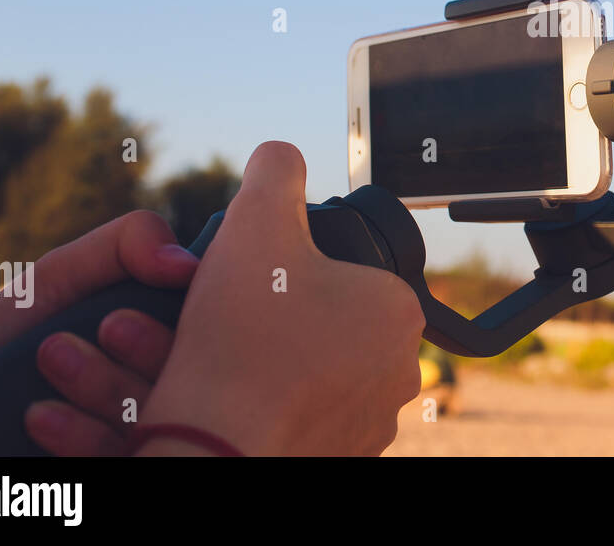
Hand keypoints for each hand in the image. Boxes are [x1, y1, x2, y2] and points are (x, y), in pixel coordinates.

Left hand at [0, 209, 198, 455]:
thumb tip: (189, 264)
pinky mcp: (114, 468)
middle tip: (110, 326)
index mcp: (179, 339)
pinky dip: (82, 438)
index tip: (170, 290)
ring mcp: (147, 437)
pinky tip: (40, 415)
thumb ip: (127, 244)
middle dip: (153, 350)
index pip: (222, 330)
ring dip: (107, 387)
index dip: (208, 313)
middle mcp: (175, 391)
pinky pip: (119, 462)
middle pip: (200, 381)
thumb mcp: (64, 274)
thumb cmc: (13, 335)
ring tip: (53, 355)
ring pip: (159, 423)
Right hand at [137, 141, 423, 455]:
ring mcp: (372, 423)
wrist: (213, 454)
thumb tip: (281, 156)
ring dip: (278, 359)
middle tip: (239, 316)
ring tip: (233, 355)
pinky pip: (304, 417)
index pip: (350, 268)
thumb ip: (275, 172)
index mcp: (397, 311)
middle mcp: (400, 371)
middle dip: (284, 313)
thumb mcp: (255, 223)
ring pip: (317, 370)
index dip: (296, 265)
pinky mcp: (340, 458)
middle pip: (331, 319)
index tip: (262, 279)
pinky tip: (238, 396)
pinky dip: (273, 405)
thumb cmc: (242, 344)